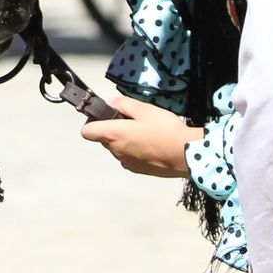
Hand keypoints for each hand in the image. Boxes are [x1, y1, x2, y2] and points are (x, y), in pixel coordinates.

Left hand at [80, 94, 201, 176]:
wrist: (185, 155)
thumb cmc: (165, 130)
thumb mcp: (144, 109)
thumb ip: (124, 104)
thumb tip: (111, 102)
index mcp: (114, 134)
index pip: (87, 132)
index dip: (91, 122)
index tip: (103, 116)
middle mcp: (117, 151)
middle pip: (104, 139)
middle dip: (113, 129)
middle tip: (133, 120)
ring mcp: (127, 162)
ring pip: (118, 148)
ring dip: (125, 140)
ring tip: (146, 132)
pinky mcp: (139, 170)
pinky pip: (130, 157)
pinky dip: (136, 151)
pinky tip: (152, 144)